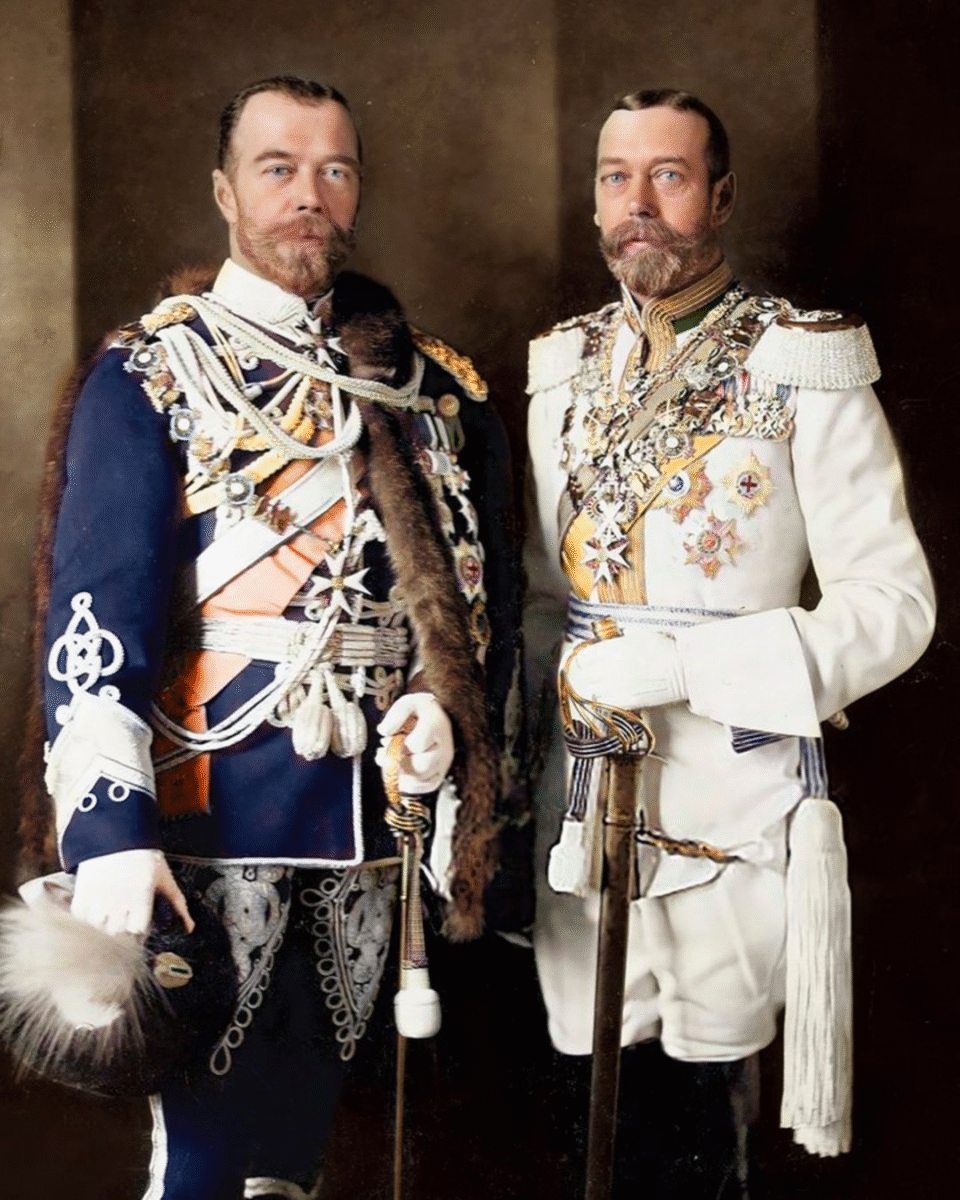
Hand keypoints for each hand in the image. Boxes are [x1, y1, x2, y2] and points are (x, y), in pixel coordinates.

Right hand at [71, 848, 193, 936]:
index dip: (139, 924)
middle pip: (118, 931)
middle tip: (124, 913)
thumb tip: (189, 927)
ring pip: (99, 926)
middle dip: (122, 925)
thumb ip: (177, 903)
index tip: (139, 918)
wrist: (116, 833)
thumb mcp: (164, 877)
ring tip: (110, 909)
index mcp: (141, 893)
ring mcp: (97, 896)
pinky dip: (87, 914)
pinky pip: (81, 916)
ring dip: (104, 921)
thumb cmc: (144, 856)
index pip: (138, 929)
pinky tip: (96, 904)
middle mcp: (118, 898)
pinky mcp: (81, 891)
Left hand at [376, 693, 453, 793]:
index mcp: (437, 726)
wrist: (440, 716)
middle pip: (421, 766)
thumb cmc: (422, 711)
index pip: (417, 744)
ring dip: (401, 774)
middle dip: (399, 762)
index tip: (392, 738)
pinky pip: (426, 787)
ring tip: (391, 762)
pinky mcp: (441, 774)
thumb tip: (384, 732)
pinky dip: (409, 785)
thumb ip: (395, 715)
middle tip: (386, 753)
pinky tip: (400, 774)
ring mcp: (444, 763)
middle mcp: (445, 748)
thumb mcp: (408, 702)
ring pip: (422, 779)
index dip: (400, 744)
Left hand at [563, 627, 686, 709]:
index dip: (581, 660)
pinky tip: (606, 697)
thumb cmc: (664, 649)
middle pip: (585, 674)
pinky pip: (603, 703)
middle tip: (588, 676)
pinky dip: (602, 700)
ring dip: (592, 688)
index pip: (584, 656)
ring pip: (591, 690)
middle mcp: (612, 666)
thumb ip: (622, 636)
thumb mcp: (641, 634)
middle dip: (585, 674)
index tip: (581, 662)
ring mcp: (618, 684)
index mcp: (614, 648)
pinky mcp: (626, 700)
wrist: (683, 670)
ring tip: (597, 687)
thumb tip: (611, 638)